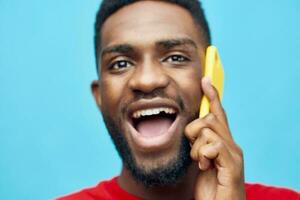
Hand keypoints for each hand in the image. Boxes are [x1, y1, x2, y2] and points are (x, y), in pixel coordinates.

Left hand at [184, 77, 245, 199]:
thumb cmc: (210, 187)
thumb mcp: (202, 160)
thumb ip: (201, 144)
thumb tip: (193, 130)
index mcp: (224, 143)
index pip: (218, 114)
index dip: (212, 95)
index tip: (205, 79)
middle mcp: (232, 145)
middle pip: (209, 118)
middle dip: (194, 131)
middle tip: (196, 152)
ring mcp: (234, 155)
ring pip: (207, 130)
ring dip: (197, 149)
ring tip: (201, 163)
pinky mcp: (232, 165)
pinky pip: (212, 146)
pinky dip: (203, 156)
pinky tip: (206, 168)